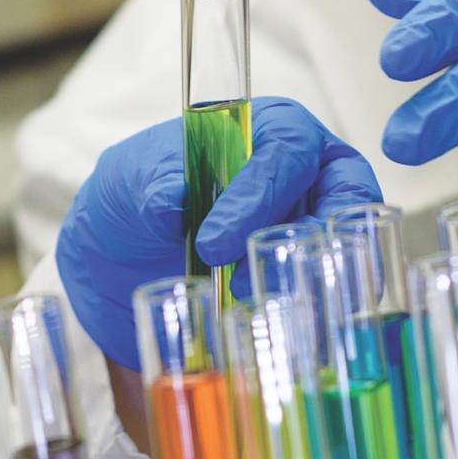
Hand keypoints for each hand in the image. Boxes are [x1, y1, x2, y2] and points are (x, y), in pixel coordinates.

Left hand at [55, 96, 382, 368]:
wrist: (113, 261)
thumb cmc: (131, 200)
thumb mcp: (131, 181)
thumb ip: (157, 186)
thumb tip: (175, 202)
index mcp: (267, 128)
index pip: (288, 150)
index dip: (261, 195)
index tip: (214, 241)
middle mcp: (306, 174)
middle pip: (344, 195)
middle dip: (306, 238)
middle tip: (248, 276)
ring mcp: (311, 228)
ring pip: (344, 245)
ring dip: (310, 276)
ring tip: (259, 305)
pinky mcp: (303, 278)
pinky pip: (327, 290)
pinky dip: (311, 309)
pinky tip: (280, 330)